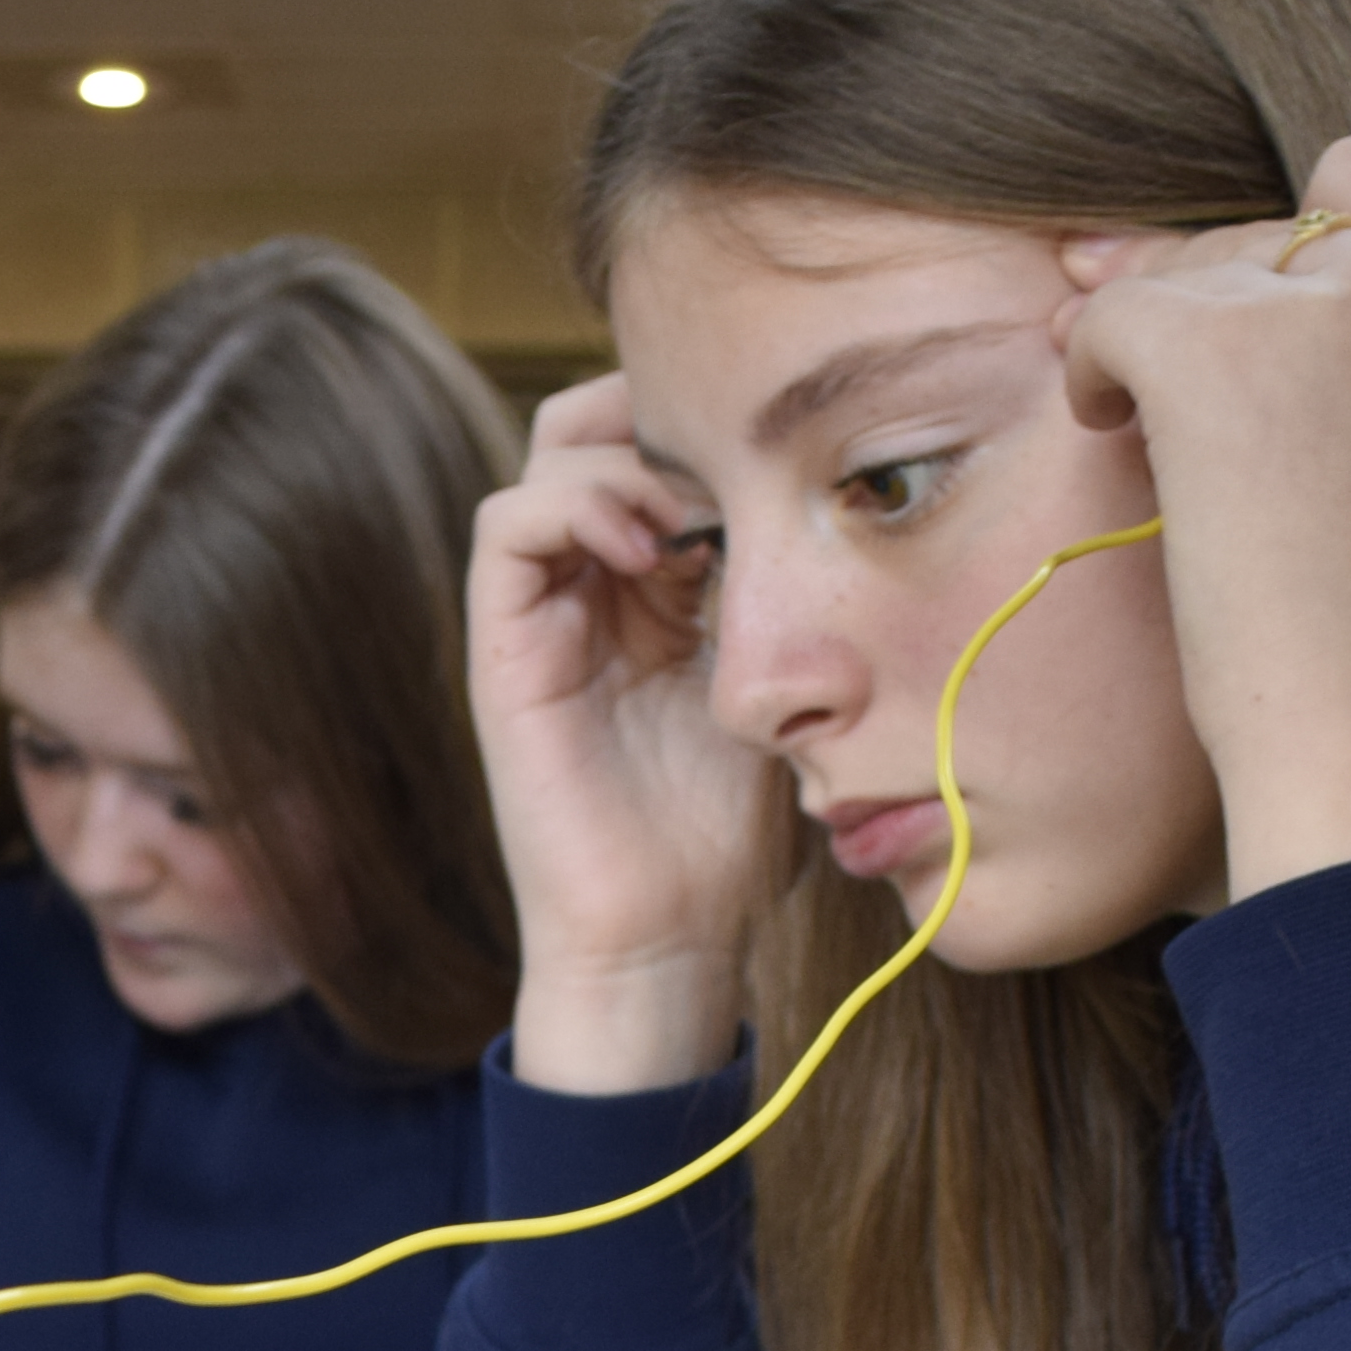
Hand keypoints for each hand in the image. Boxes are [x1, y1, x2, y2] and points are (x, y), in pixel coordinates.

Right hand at [469, 374, 799, 1093]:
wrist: (671, 940)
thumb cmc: (738, 838)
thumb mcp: (792, 688)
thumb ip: (798, 599)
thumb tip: (846, 499)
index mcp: (662, 588)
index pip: (664, 441)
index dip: (720, 419)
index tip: (794, 451)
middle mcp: (594, 586)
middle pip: (599, 422)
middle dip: (668, 410)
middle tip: (739, 454)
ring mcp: (544, 614)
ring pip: (553, 454)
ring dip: (630, 457)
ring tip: (700, 512)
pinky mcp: (504, 650)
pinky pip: (508, 526)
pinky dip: (576, 509)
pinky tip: (653, 554)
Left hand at [1052, 121, 1350, 897]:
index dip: (1307, 245)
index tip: (1265, 322)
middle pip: (1273, 224)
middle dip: (1213, 305)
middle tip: (1186, 409)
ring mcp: (1324, 304)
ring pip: (1193, 269)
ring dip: (1157, 344)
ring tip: (1164, 452)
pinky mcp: (1218, 349)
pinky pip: (1117, 315)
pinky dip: (1093, 372)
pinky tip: (1113, 439)